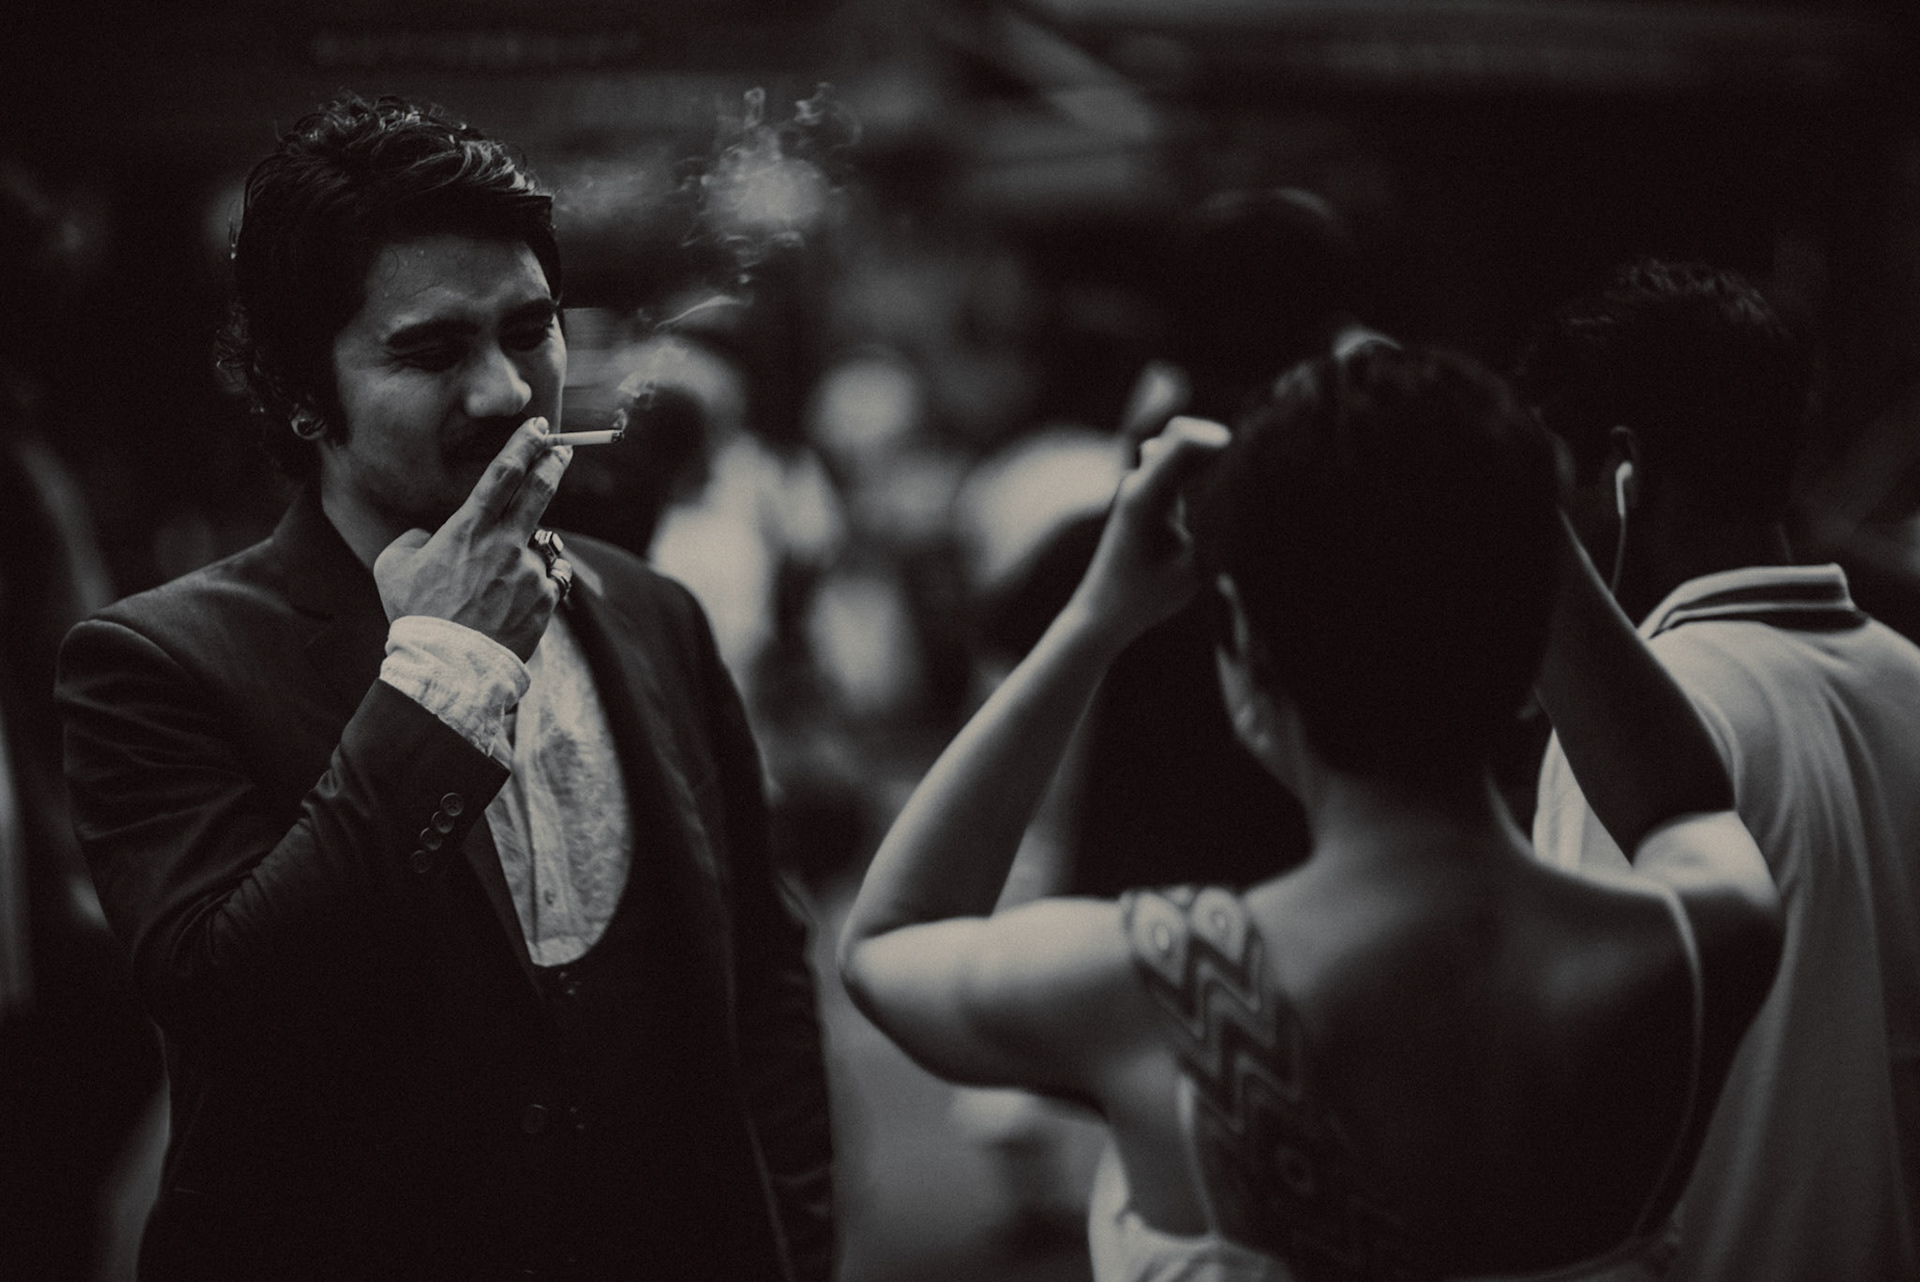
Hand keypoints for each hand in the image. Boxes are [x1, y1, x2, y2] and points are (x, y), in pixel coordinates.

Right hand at [373, 419, 574, 659]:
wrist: (449, 667)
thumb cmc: (417, 616)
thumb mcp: (393, 566)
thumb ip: (415, 540)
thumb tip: (432, 537)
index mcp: (468, 530)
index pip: (502, 475)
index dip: (523, 446)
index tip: (537, 429)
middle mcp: (505, 545)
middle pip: (538, 492)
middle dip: (553, 464)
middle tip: (563, 449)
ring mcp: (529, 572)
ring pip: (536, 548)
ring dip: (521, 558)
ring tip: (493, 588)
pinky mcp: (546, 599)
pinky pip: (545, 582)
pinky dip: (531, 588)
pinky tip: (510, 607)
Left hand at [1068, 415, 1230, 645]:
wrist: (1104, 611)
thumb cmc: (1148, 597)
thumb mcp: (1195, 569)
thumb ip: (1223, 532)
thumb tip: (1254, 502)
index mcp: (1146, 496)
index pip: (1182, 440)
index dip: (1219, 440)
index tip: (1248, 459)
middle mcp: (1137, 483)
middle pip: (1179, 433)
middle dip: (1215, 442)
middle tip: (1248, 466)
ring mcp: (1135, 486)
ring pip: (1174, 444)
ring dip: (1203, 451)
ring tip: (1233, 474)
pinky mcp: (1141, 495)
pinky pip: (1170, 461)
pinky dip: (1194, 463)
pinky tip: (1216, 483)